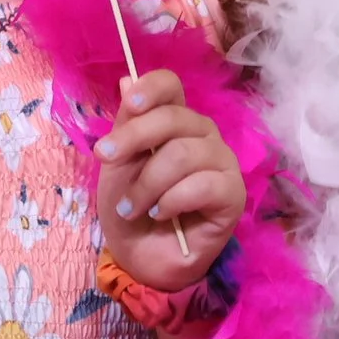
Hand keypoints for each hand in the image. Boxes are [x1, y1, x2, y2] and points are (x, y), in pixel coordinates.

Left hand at [93, 68, 242, 291]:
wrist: (140, 257)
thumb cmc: (130, 207)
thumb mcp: (117, 165)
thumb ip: (126, 125)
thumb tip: (126, 80)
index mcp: (175, 121)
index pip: (172, 86)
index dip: (152, 88)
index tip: (129, 105)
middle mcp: (203, 135)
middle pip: (174, 117)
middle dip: (133, 138)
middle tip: (105, 159)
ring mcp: (222, 163)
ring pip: (184, 153)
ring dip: (148, 183)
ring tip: (132, 206)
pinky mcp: (233, 195)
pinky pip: (204, 185)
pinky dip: (173, 200)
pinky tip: (161, 214)